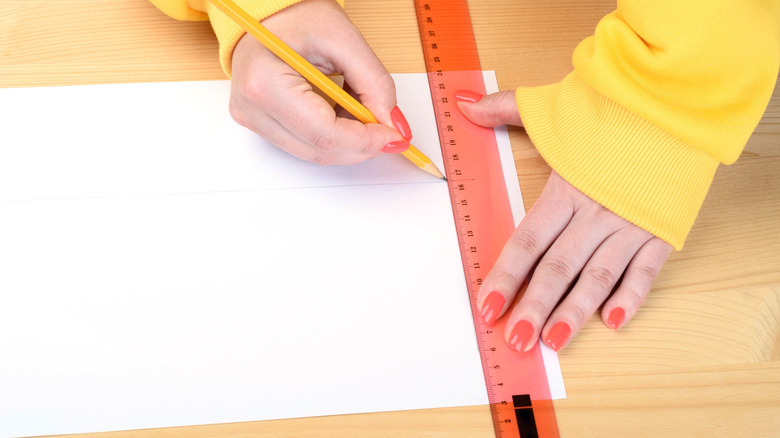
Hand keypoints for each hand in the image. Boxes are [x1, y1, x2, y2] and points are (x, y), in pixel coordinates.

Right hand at [229, 0, 410, 164]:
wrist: (268, 12)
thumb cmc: (296, 15)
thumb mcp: (344, 39)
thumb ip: (374, 83)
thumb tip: (391, 122)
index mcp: (266, 84)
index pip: (324, 134)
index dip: (365, 141)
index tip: (392, 135)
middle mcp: (252, 108)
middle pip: (319, 150)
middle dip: (360, 145)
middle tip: (387, 130)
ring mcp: (252, 119)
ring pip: (313, 153)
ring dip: (347, 141)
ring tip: (361, 110)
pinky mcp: (259, 123)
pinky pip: (304, 144)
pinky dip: (332, 136)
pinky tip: (342, 113)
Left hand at [455, 90, 672, 351]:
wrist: (675, 103)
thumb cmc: (613, 110)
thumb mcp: (555, 107)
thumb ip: (506, 111)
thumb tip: (463, 105)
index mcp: (565, 189)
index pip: (527, 241)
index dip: (505, 275)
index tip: (487, 305)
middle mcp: (595, 212)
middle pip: (558, 267)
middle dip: (535, 305)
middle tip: (516, 339)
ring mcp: (629, 224)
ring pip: (598, 276)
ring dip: (575, 311)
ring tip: (554, 340)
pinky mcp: (661, 230)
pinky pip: (646, 270)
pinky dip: (632, 296)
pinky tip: (614, 322)